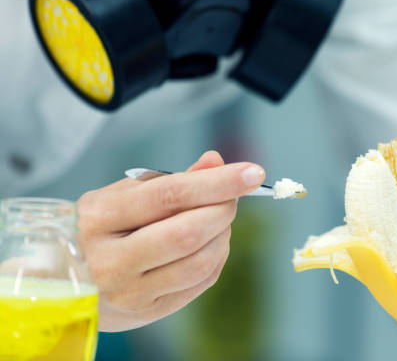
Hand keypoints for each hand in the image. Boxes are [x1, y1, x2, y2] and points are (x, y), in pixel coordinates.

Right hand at [76, 151, 264, 331]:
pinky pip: (199, 283)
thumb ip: (173, 179)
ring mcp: (128, 291)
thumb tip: (217, 161)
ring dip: (223, 236)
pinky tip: (211, 244)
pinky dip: (217, 258)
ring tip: (219, 220)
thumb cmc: (103, 227)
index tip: (252, 172)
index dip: (216, 183)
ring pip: (199, 262)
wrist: (67, 280)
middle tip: (234, 196)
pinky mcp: (146, 312)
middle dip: (223, 209)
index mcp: (99, 216)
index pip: (169, 195)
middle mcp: (109, 258)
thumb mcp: (126, 195)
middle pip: (188, 232)